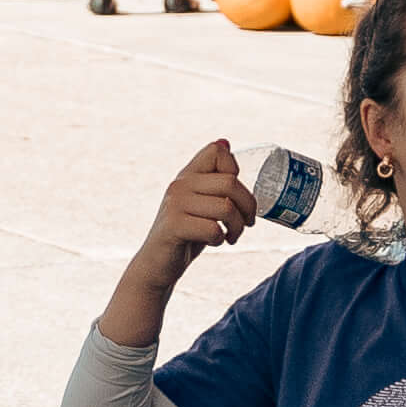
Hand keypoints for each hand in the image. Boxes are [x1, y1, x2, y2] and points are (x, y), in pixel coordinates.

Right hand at [135, 140, 254, 280]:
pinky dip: (220, 239)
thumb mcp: (201, 202)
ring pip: (226, 207)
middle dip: (248, 206)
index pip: (217, 151)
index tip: (234, 194)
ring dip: (237, 227)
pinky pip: (213, 228)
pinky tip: (215, 242)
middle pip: (230, 182)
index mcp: (188, 175)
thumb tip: (225, 142)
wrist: (158, 264)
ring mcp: (175, 204)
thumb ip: (213, 178)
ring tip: (231, 236)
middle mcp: (180, 184)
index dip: (234, 169)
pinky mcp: (174, 226)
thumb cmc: (187, 233)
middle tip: (246, 223)